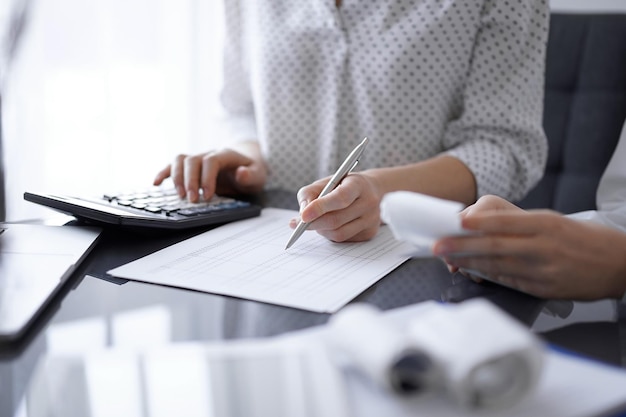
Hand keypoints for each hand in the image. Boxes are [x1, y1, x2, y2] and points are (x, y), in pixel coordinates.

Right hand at [153, 143, 266, 202]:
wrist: (246, 162)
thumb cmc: (251, 170)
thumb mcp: (258, 175)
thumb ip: (251, 175)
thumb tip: (242, 173)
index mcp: (225, 155)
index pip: (211, 161)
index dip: (207, 177)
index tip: (207, 196)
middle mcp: (208, 154)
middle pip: (192, 160)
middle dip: (190, 181)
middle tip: (192, 200)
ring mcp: (198, 158)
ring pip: (180, 160)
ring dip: (176, 177)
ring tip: (180, 196)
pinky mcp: (191, 167)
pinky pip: (173, 164)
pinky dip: (163, 173)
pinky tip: (156, 183)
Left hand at [289, 172, 382, 241]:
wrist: (370, 190)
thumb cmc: (343, 185)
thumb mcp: (325, 182)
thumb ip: (309, 193)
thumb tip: (302, 213)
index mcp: (358, 184)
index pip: (340, 198)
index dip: (320, 207)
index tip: (303, 216)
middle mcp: (369, 202)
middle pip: (336, 219)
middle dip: (313, 223)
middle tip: (298, 224)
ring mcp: (372, 219)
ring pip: (338, 233)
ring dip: (321, 230)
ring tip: (316, 221)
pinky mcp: (370, 232)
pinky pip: (344, 240)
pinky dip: (330, 234)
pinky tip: (330, 226)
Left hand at [433, 208, 625, 299]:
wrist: (618, 264)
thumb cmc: (580, 238)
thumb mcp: (552, 220)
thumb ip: (517, 222)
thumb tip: (478, 223)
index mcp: (546, 224)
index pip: (506, 222)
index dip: (478, 223)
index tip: (456, 222)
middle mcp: (544, 247)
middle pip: (495, 246)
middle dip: (462, 247)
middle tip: (439, 246)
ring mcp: (543, 271)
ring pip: (498, 266)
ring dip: (469, 263)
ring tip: (448, 259)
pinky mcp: (543, 290)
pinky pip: (509, 281)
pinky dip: (488, 275)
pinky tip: (472, 271)